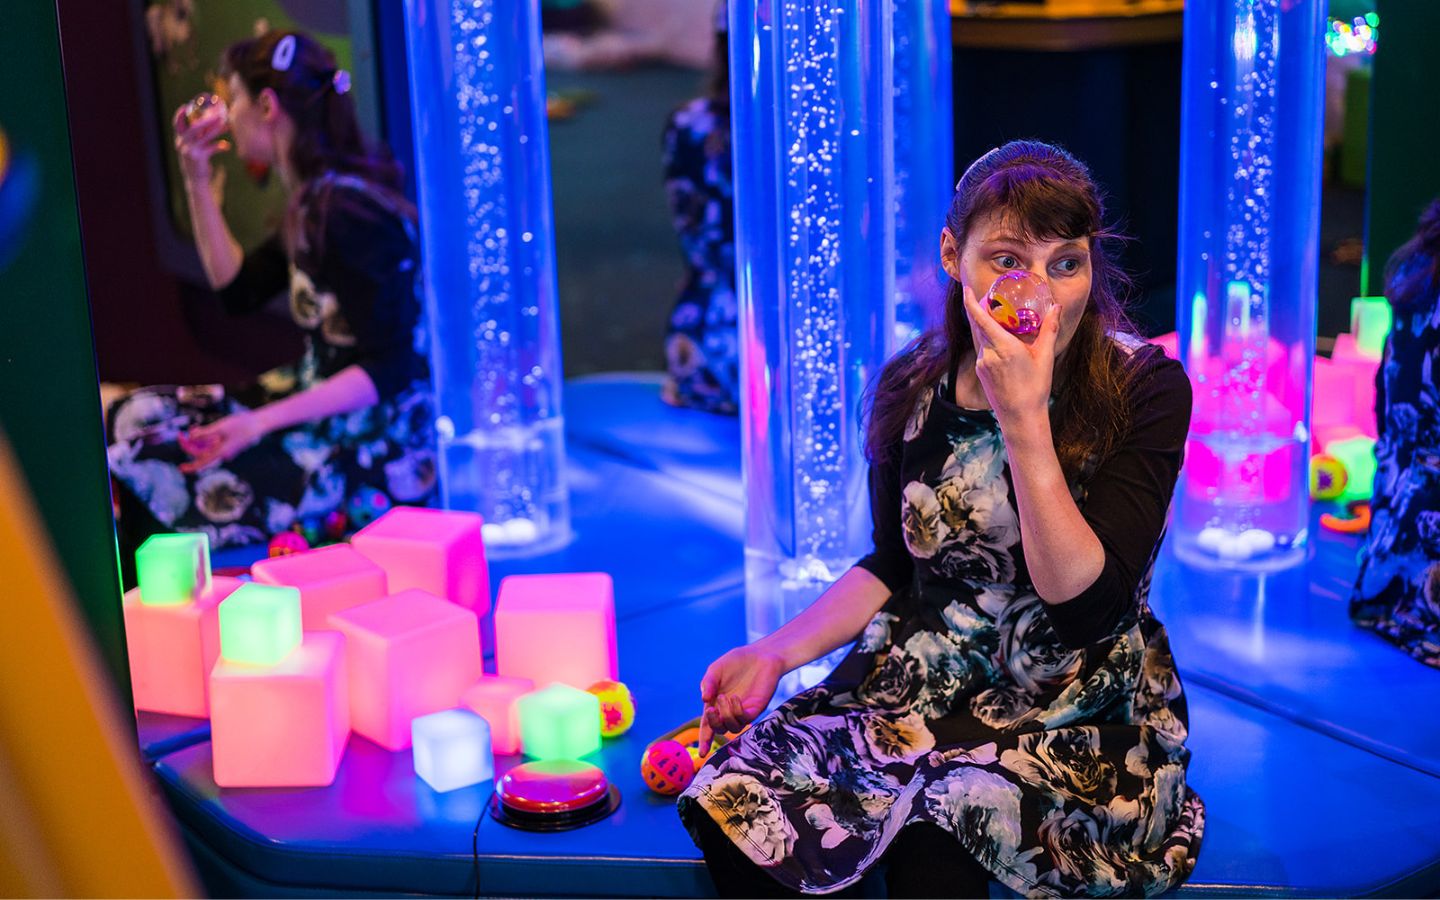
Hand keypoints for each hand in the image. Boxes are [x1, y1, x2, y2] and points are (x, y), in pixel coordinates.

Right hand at [172, 103, 229, 183]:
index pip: (177, 125)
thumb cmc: (197, 161)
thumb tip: (213, 122)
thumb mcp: (196, 148)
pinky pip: (212, 148)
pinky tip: (226, 146)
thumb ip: (201, 136)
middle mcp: (183, 144)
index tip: (185, 106)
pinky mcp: (199, 158)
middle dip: (205, 120)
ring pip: (204, 137)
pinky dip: (220, 146)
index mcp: (180, 140)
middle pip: (193, 128)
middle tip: (217, 114)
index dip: (179, 115)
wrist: (196, 180)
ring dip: (216, 130)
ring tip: (225, 125)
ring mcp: (190, 151)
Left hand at [179, 411, 264, 473]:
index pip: (203, 463)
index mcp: (221, 452)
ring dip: (197, 440)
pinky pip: (212, 444)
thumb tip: (191, 437)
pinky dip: (205, 438)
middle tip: (181, 434)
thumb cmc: (242, 425)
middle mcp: (223, 454)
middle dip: (190, 444)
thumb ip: (205, 433)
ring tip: (193, 428)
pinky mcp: (228, 445)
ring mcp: (225, 450)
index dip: (191, 467)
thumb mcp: (221, 427)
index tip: (181, 468)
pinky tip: (201, 429)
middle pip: (201, 453)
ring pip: (206, 448)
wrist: (259, 424)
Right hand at [697, 644, 784, 752]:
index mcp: (716, 704)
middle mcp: (729, 711)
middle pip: (719, 729)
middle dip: (713, 723)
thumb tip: (704, 699)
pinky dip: (738, 711)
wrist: (760, 655)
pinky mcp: (756, 708)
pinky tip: (736, 697)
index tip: (702, 752)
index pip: (708, 726)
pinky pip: (746, 719)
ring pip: (733, 727)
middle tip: (712, 710)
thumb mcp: (716, 670)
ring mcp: (743, 711)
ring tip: (725, 696)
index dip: (704, 740)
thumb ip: (708, 683)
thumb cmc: (736, 662)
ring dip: (726, 715)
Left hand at [962, 284, 1059, 424]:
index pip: (980, 318)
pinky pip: (983, 350)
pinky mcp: (981, 372)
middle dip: (982, 309)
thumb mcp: (1045, 357)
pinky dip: (990, 341)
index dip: (971, 301)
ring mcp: (982, 364)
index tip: (966, 288)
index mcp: (1002, 346)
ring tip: (1003, 320)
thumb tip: (1056, 307)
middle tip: (992, 298)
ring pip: (981, 338)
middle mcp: (987, 354)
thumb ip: (1049, 329)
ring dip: (988, 326)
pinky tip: (1004, 343)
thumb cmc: (1035, 388)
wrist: (1020, 418)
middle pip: (978, 324)